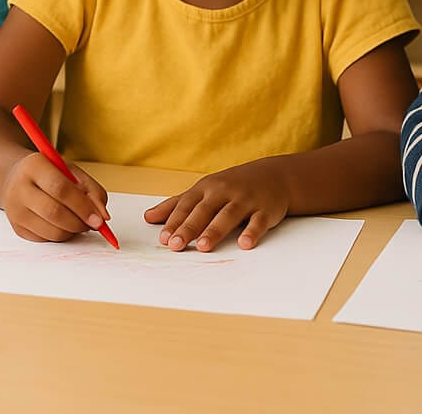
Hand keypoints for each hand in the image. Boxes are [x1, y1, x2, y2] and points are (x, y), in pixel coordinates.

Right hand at [2, 151, 109, 242]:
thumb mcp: (72, 172)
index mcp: (34, 165)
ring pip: (52, 231)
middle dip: (80, 222)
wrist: (17, 179)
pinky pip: (47, 240)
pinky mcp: (17, 228)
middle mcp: (19, 187)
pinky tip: (63, 224)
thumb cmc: (50, 174)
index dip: (83, 206)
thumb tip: (103, 217)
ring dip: (73, 231)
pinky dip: (62, 235)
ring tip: (78, 221)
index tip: (100, 219)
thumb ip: (92, 191)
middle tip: (93, 224)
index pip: (60, 188)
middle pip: (54, 212)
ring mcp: (15, 210)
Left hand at [144, 159, 290, 251]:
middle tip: (176, 245)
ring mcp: (245, 200)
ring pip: (228, 215)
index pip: (187, 205)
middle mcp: (224, 192)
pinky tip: (244, 243)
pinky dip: (252, 232)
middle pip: (204, 211)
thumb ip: (176, 205)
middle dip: (189, 228)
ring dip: (215, 230)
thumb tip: (148, 217)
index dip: (175, 222)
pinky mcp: (265, 210)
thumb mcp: (203, 191)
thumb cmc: (231, 186)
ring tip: (203, 246)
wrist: (273, 176)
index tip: (163, 239)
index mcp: (206, 188)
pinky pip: (258, 222)